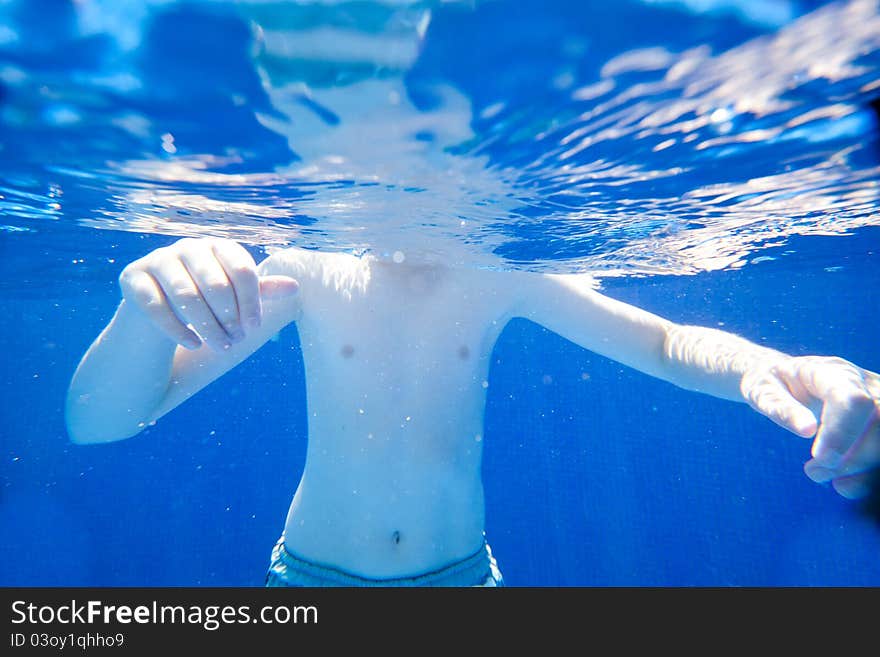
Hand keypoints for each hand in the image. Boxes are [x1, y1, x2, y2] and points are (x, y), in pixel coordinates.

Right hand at [119, 237, 298, 351]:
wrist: (159, 314)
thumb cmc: (207, 303)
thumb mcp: (236, 298)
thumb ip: (261, 291)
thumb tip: (295, 286)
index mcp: (218, 245)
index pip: (241, 270)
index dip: (251, 302)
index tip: (253, 328)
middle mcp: (187, 246)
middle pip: (215, 284)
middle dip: (229, 317)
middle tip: (236, 341)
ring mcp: (157, 259)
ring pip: (186, 296)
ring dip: (207, 326)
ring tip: (220, 346)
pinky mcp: (132, 278)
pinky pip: (156, 306)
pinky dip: (178, 329)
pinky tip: (193, 344)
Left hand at [741, 355, 879, 498]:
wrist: (788, 377)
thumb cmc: (775, 383)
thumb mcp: (763, 390)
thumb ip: (782, 408)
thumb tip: (807, 430)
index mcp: (833, 372)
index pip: (854, 401)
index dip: (842, 434)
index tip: (819, 458)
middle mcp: (865, 384)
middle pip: (879, 423)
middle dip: (852, 459)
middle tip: (814, 470)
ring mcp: (878, 402)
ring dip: (861, 469)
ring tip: (821, 474)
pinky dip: (867, 476)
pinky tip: (843, 483)